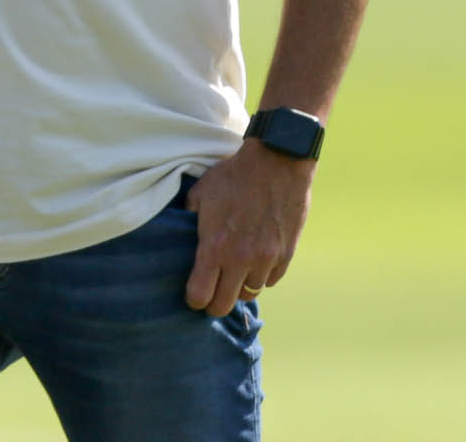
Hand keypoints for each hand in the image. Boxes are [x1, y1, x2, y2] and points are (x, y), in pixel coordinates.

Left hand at [183, 143, 315, 315]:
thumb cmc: (234, 175)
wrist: (277, 161)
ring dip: (240, 286)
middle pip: (224, 305)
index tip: (194, 294)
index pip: (200, 296)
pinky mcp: (286, 254)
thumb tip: (179, 233)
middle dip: (215, 303)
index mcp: (214, 247)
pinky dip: (262, 275)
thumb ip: (189, 218)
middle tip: (213, 294)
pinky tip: (256, 261)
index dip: (194, 299)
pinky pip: (271, 280)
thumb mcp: (200, 193)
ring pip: (250, 293)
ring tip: (235, 273)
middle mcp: (240, 259)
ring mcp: (266, 259)